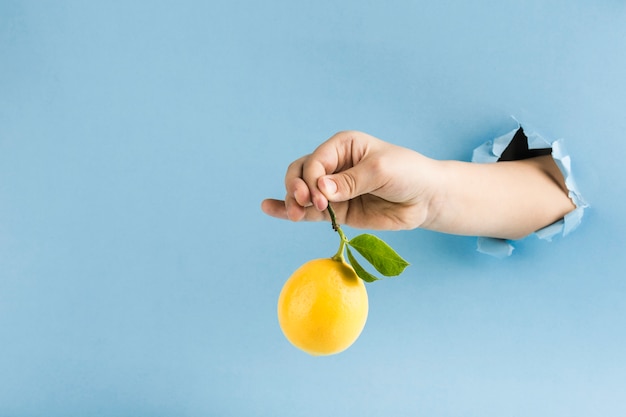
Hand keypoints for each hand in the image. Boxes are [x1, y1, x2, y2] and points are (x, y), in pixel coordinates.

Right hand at [261, 131, 440, 229]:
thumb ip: (349, 181)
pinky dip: (288, 209)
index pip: (316, 161)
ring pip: (302, 192)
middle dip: (297, 189)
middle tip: (303, 205)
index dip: (312, 179)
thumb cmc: (408, 174)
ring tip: (293, 214)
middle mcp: (334, 165)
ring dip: (292, 202)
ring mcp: (334, 189)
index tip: (322, 198)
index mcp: (343, 145)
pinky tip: (269, 208)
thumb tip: (320, 191)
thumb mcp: (381, 171)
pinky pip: (310, 211)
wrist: (426, 199)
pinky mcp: (338, 210)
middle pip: (300, 173)